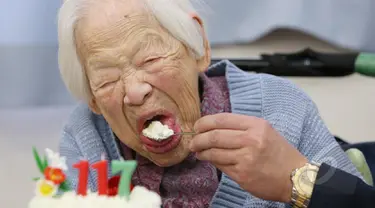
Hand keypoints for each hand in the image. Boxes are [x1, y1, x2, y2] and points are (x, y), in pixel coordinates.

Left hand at [189, 113, 307, 202]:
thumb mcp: (264, 131)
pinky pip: (220, 165)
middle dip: (198, 139)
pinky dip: (212, 161)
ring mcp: (246, 158)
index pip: (221, 119)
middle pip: (214, 136)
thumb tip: (212, 127)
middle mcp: (251, 140)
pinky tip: (210, 160)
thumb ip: (241, 127)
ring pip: (214, 152)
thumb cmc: (278, 152)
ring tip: (197, 152)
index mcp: (256, 125)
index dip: (204, 122)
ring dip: (201, 152)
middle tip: (192, 142)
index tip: (196, 126)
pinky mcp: (243, 175)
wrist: (294, 176)